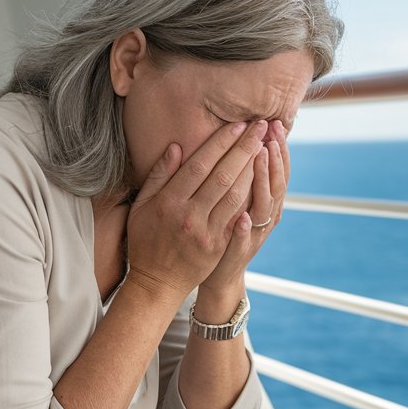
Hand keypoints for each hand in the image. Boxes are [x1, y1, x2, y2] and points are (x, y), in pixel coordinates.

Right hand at [125, 120, 267, 301]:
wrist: (156, 283)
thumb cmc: (146, 241)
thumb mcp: (142, 206)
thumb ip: (159, 176)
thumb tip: (176, 147)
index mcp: (168, 202)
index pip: (199, 165)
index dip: (220, 143)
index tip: (237, 125)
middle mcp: (189, 216)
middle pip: (222, 176)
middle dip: (244, 148)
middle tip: (260, 126)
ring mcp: (206, 232)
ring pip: (235, 195)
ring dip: (253, 168)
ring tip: (265, 146)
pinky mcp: (218, 246)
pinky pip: (239, 216)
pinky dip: (251, 195)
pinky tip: (263, 177)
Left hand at [201, 119, 289, 296]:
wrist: (217, 274)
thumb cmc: (223, 230)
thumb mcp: (234, 200)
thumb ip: (240, 176)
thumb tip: (246, 143)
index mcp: (263, 201)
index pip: (275, 169)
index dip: (277, 148)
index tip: (274, 124)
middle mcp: (264, 217)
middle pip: (276, 182)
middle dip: (275, 155)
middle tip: (273, 130)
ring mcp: (253, 236)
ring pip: (265, 207)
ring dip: (263, 181)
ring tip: (261, 156)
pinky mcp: (237, 255)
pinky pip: (243, 242)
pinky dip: (245, 230)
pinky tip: (243, 217)